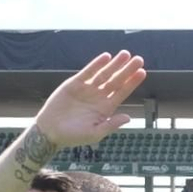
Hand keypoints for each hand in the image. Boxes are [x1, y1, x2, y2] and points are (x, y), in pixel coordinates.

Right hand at [31, 51, 145, 147]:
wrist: (50, 132)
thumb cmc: (72, 136)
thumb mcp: (94, 133)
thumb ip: (111, 125)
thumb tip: (128, 117)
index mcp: (105, 108)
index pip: (122, 92)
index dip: (132, 82)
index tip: (142, 72)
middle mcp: (98, 96)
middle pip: (116, 80)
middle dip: (127, 70)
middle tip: (139, 59)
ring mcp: (87, 89)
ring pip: (104, 74)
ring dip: (115, 64)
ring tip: (125, 54)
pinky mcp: (74, 84)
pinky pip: (88, 72)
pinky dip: (96, 64)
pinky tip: (106, 57)